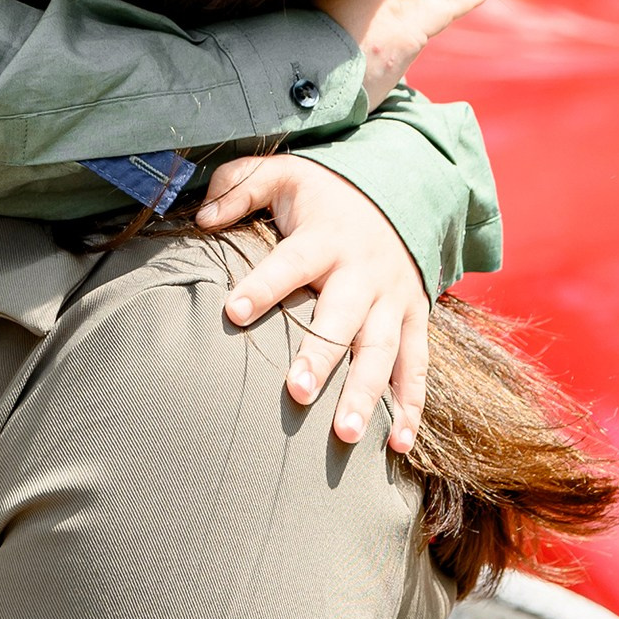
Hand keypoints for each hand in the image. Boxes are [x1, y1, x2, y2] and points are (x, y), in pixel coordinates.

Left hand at [192, 159, 430, 451]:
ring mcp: (394, 300)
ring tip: (343, 435)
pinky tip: (397, 446)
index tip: (233, 312)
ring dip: (365, 394)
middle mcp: (364, 272)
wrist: (403, 191)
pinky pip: (416, 368)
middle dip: (320, 357)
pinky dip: (410, 407)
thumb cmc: (326, 194)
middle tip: (295, 393)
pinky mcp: (415, 320)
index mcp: (327, 237)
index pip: (290, 263)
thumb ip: (239, 188)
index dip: (263, 286)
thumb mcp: (283, 172)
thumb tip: (202, 217)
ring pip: (382, 351)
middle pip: (342, 319)